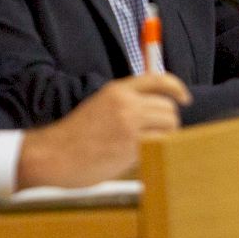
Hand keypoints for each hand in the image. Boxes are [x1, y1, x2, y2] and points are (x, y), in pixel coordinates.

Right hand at [16, 73, 191, 188]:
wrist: (53, 155)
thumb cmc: (74, 136)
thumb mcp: (100, 105)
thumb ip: (126, 102)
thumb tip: (154, 107)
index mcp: (117, 90)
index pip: (158, 80)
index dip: (176, 88)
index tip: (185, 99)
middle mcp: (126, 104)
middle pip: (168, 107)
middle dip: (169, 121)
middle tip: (159, 133)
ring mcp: (130, 125)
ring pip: (168, 127)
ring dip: (165, 137)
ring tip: (147, 146)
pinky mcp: (131, 147)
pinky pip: (158, 146)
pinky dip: (154, 152)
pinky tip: (136, 157)